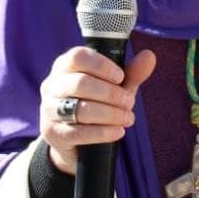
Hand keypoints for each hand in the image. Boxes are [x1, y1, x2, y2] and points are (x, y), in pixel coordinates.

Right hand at [39, 46, 156, 174]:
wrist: (75, 141)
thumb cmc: (96, 103)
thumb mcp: (116, 87)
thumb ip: (132, 73)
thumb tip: (149, 56)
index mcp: (65, 66)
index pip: (78, 57)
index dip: (101, 66)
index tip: (120, 77)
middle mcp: (52, 84)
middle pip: (80, 83)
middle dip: (111, 94)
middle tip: (130, 102)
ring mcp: (49, 109)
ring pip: (80, 108)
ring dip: (110, 114)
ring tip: (128, 118)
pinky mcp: (52, 132)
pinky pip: (78, 132)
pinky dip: (102, 132)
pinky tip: (118, 132)